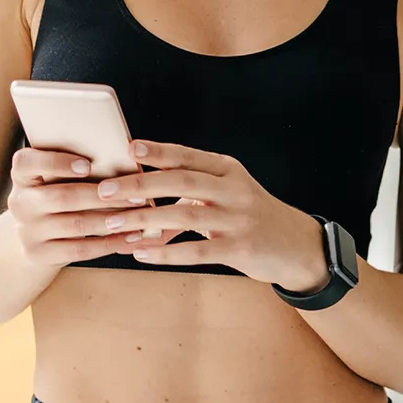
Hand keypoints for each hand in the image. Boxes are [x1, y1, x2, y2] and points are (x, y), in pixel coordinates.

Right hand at [2, 147, 172, 266]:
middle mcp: (20, 203)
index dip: (56, 163)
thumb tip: (125, 157)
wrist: (33, 236)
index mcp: (22, 176)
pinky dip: (108, 243)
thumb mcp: (55, 178)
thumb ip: (76, 167)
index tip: (88, 165)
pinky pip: (78, 250)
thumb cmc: (57, 195)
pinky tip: (130, 237)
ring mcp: (26, 231)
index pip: (26, 163)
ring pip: (75, 225)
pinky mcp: (37, 254)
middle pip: (61, 197)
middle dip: (102, 196)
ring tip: (140, 216)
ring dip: (112, 220)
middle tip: (137, 195)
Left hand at [89, 140, 330, 289]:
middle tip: (105, 189)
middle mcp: (234, 189)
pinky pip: (196, 251)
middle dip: (139, 184)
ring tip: (114, 224)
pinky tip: (141, 254)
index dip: (158, 151)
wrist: (297, 246)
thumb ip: (189, 195)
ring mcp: (238, 219)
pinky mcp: (240, 249)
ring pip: (184, 215)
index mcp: (228, 170)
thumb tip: (139, 199)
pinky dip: (166, 253)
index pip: (188, 156)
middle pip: (181, 181)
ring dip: (145, 220)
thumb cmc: (251, 216)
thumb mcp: (227, 194)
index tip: (128, 148)